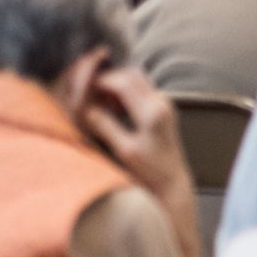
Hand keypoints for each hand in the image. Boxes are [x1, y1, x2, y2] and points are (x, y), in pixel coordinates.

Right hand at [80, 64, 193, 205]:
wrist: (172, 181)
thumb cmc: (149, 170)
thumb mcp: (124, 150)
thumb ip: (105, 126)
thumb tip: (85, 109)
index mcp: (152, 111)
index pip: (124, 82)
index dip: (102, 81)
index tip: (84, 88)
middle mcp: (162, 102)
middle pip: (132, 75)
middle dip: (109, 79)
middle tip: (90, 94)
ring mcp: (164, 103)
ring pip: (137, 80)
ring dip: (117, 85)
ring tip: (100, 104)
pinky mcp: (163, 108)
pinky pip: (142, 89)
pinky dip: (125, 92)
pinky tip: (113, 108)